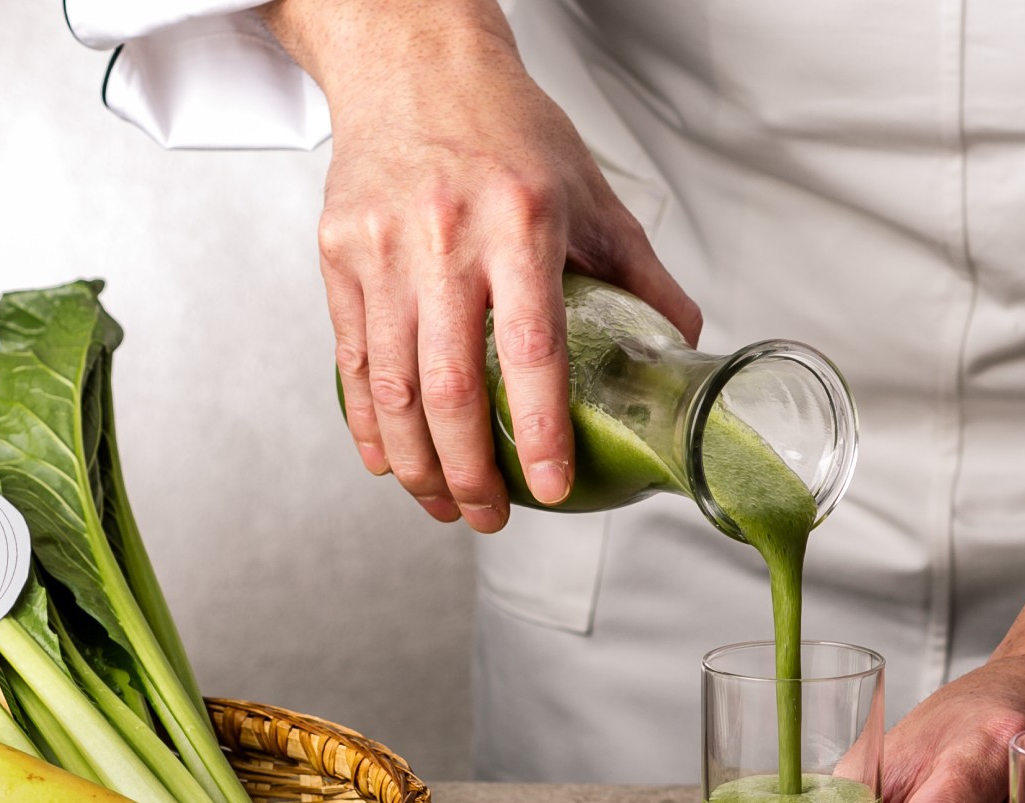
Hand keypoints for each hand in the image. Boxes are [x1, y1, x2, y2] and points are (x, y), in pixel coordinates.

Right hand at [265, 0, 699, 531]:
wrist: (412, 63)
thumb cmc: (507, 127)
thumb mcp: (590, 193)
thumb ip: (640, 275)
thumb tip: (685, 347)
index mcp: (521, 222)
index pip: (533, 349)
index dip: (541, 430)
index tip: (551, 487)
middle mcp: (446, 237)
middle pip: (450, 388)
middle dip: (470, 472)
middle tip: (492, 518)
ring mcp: (383, 248)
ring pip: (393, 387)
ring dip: (417, 465)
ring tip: (444, 504)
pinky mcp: (340, 253)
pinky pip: (351, 359)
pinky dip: (369, 423)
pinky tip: (389, 460)